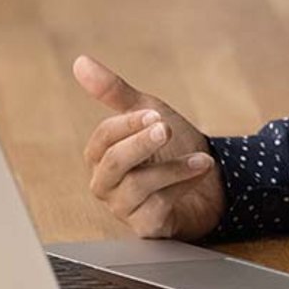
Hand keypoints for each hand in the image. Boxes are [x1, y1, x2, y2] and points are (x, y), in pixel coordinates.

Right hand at [73, 54, 226, 239]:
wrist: (209, 181)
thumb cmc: (171, 147)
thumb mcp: (147, 113)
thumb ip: (115, 91)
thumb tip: (80, 61)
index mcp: (103, 155)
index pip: (102, 138)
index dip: (128, 124)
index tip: (155, 114)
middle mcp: (108, 183)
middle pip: (113, 163)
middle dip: (141, 144)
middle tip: (166, 129)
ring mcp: (125, 208)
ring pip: (137, 186)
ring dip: (173, 168)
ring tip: (201, 158)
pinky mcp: (146, 227)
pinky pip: (157, 208)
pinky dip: (182, 186)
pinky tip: (200, 172)